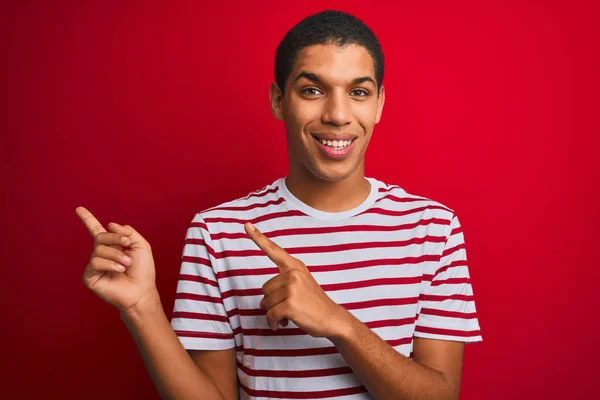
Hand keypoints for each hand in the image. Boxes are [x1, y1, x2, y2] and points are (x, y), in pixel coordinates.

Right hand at [76, 206, 158, 313]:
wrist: (141, 291)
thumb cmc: (143, 271)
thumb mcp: (141, 246)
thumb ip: (128, 232)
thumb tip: (109, 224)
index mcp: (112, 247)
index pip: (97, 231)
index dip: (88, 219)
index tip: (79, 208)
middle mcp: (101, 255)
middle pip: (101, 236)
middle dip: (116, 238)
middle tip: (127, 245)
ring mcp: (94, 266)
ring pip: (99, 249)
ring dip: (117, 254)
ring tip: (127, 264)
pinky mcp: (90, 276)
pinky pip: (95, 262)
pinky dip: (110, 264)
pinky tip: (119, 270)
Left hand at [244, 222, 349, 338]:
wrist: (332, 318)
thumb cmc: (313, 304)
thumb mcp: (302, 283)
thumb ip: (283, 283)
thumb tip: (263, 302)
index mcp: (295, 266)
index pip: (273, 250)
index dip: (257, 238)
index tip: (246, 225)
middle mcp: (293, 274)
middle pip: (265, 289)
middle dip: (272, 302)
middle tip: (289, 306)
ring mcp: (292, 288)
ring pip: (266, 303)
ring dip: (274, 314)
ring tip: (290, 314)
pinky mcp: (290, 304)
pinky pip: (270, 315)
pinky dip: (274, 323)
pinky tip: (282, 324)